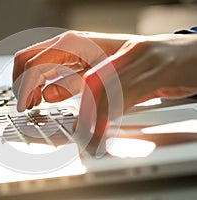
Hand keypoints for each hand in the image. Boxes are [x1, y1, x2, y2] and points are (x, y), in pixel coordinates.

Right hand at [13, 31, 128, 111]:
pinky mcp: (66, 56)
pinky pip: (43, 67)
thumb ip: (70, 88)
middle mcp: (63, 43)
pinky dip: (37, 82)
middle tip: (27, 105)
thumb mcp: (99, 80)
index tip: (24, 107)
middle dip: (20, 83)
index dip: (25, 88)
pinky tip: (44, 96)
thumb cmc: (125, 65)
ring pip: (31, 62)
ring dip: (28, 83)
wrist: (142, 55)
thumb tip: (47, 97)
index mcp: (69, 45)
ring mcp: (63, 48)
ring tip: (35, 103)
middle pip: (25, 58)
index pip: (33, 65)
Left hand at [77, 34, 196, 138]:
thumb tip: (114, 106)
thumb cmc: (181, 62)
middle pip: (100, 80)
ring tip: (95, 128)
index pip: (96, 74)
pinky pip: (133, 91)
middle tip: (85, 126)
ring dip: (100, 111)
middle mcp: (135, 51)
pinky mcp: (163, 69)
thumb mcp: (150, 72)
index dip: (86, 97)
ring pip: (114, 86)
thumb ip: (132, 86)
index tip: (83, 115)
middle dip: (89, 106)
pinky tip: (112, 119)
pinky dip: (118, 108)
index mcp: (128, 51)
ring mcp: (148, 58)